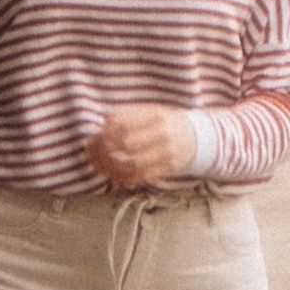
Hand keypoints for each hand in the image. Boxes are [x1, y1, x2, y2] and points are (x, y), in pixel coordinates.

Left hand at [84, 102, 200, 190]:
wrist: (198, 137)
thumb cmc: (167, 122)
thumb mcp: (153, 110)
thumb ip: (130, 114)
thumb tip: (104, 121)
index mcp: (156, 114)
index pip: (124, 124)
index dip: (105, 132)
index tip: (94, 137)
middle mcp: (163, 133)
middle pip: (127, 144)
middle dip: (104, 150)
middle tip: (91, 153)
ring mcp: (168, 152)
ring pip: (133, 164)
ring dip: (111, 167)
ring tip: (98, 167)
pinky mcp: (170, 168)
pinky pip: (144, 177)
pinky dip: (126, 178)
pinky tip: (114, 177)